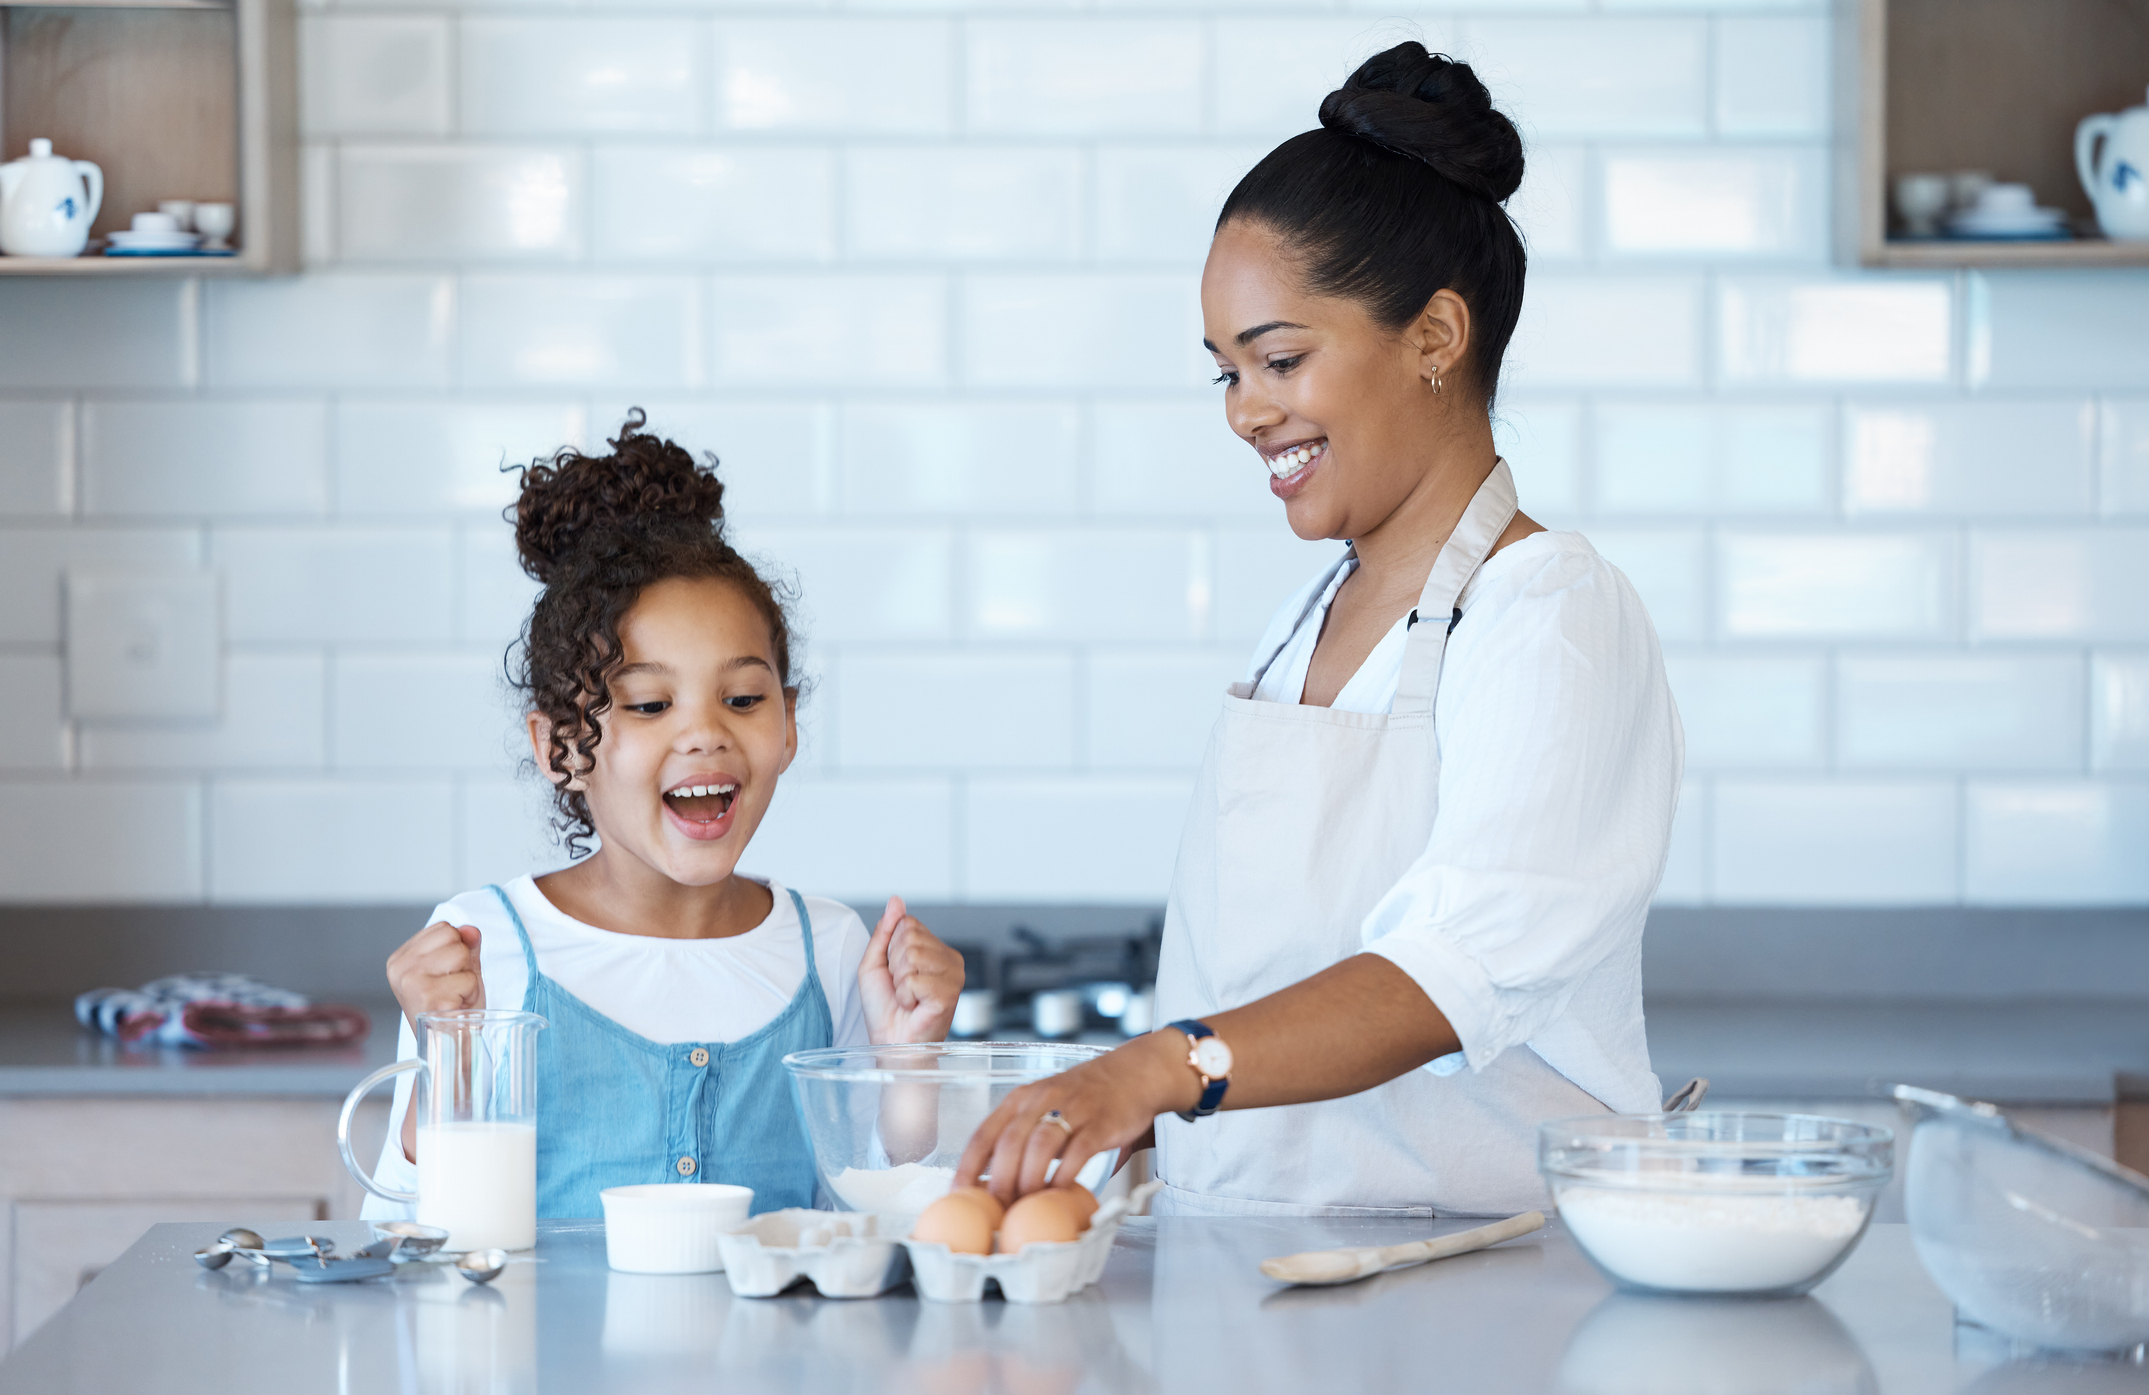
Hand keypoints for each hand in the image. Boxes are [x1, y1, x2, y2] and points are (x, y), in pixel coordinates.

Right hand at [386, 920, 484, 1028]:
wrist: (448, 1045)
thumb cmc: (451, 1008)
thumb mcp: (459, 970)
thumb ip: (465, 946)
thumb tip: (470, 930)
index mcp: (401, 959)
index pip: (444, 928)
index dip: (456, 949)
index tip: (447, 975)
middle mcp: (400, 970)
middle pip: (453, 938)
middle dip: (463, 963)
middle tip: (454, 988)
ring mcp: (412, 984)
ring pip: (462, 955)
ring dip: (468, 978)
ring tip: (456, 996)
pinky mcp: (429, 999)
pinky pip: (469, 980)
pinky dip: (471, 994)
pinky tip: (456, 1007)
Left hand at [858, 896, 962, 1044]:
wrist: (891, 1043)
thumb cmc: (886, 1010)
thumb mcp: (875, 963)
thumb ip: (885, 931)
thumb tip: (896, 901)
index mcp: (936, 949)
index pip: (908, 923)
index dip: (890, 949)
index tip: (895, 974)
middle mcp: (951, 959)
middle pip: (909, 937)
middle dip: (894, 965)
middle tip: (901, 989)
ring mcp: (954, 976)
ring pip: (912, 955)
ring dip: (899, 981)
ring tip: (908, 998)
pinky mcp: (949, 994)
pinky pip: (914, 978)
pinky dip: (905, 995)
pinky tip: (915, 1006)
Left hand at [956, 1030, 1197, 1204]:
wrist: (1134, 1073)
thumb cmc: (1086, 1097)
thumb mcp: (1044, 1106)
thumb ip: (1022, 1137)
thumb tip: (996, 1182)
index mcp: (1021, 1099)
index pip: (984, 1133)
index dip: (967, 1166)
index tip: (958, 1193)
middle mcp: (1042, 1100)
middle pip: (1009, 1142)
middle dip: (998, 1180)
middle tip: (997, 1209)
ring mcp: (1072, 1109)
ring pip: (1039, 1146)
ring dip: (1029, 1180)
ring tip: (1025, 1205)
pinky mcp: (1099, 1123)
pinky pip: (1077, 1152)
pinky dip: (1064, 1176)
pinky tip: (1060, 1193)